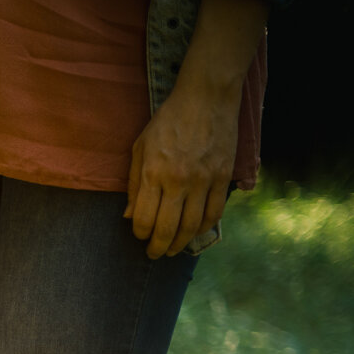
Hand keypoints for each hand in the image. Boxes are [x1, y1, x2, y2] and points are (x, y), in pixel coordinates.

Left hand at [126, 0, 266, 257]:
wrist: (206, 98)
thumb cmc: (167, 122)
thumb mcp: (140, 148)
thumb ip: (135, 184)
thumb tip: (130, 217)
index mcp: (153, 173)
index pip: (145, 219)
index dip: (141, 234)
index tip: (140, 238)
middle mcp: (178, 180)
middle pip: (168, 229)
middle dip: (159, 248)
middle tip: (155, 255)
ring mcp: (203, 180)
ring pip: (192, 226)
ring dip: (181, 243)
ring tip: (173, 249)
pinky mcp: (222, 177)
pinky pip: (214, 212)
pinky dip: (204, 227)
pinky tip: (195, 232)